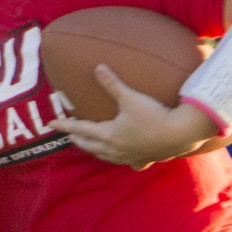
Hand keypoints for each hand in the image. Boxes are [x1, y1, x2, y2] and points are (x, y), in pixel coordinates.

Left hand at [52, 64, 231, 166]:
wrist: (180, 134)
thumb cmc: (154, 115)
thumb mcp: (130, 97)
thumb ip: (112, 83)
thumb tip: (97, 67)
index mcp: (109, 134)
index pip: (81, 128)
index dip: (65, 124)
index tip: (51, 123)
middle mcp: (116, 149)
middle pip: (91, 145)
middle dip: (79, 139)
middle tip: (71, 134)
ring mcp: (130, 157)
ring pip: (107, 157)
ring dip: (97, 151)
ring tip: (93, 147)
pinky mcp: (145, 159)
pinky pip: (133, 163)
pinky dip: (128, 162)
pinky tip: (131, 163)